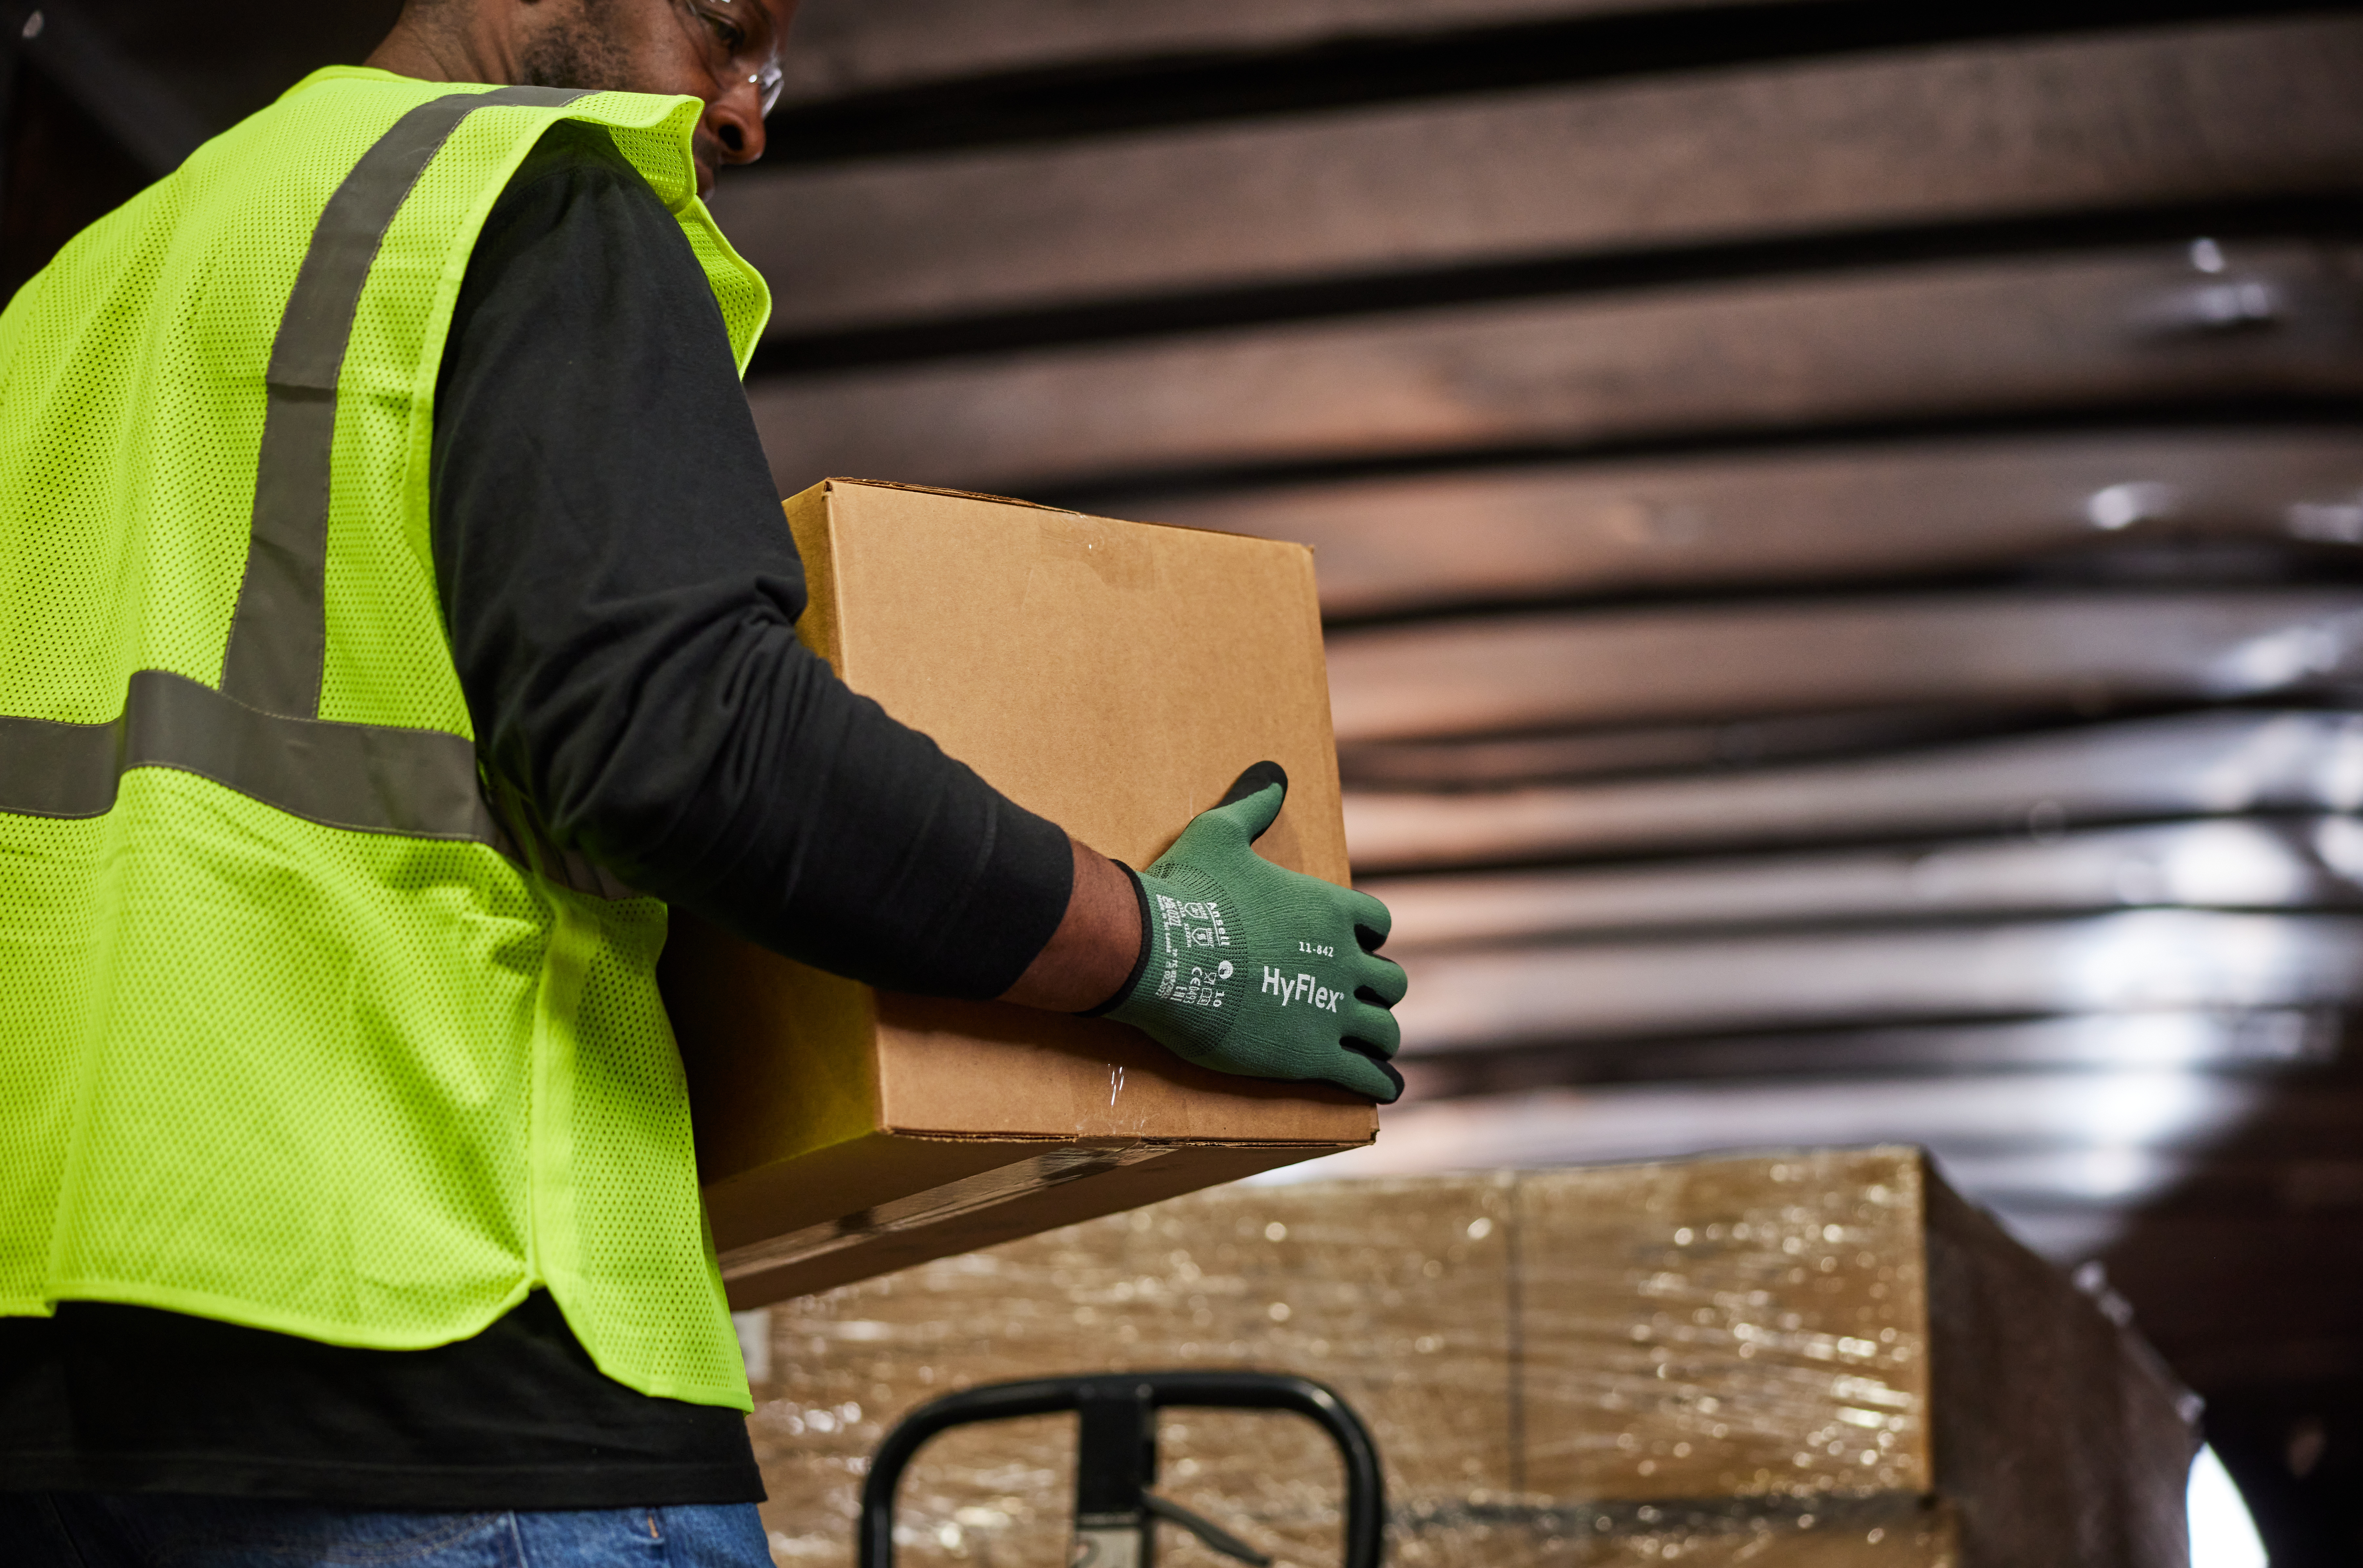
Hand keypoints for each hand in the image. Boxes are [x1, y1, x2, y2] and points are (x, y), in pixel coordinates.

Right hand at [1097, 762, 1407, 1102]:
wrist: (1160, 955)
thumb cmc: (1187, 893)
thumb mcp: (1220, 834)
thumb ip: (1253, 805)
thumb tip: (1272, 772)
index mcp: (1329, 909)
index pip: (1377, 926)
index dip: (1368, 939)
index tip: (1358, 949)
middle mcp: (1343, 960)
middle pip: (1389, 982)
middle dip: (1378, 992)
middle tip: (1363, 1004)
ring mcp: (1332, 1011)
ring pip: (1385, 1030)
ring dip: (1381, 1039)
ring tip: (1378, 1051)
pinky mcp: (1313, 1056)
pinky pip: (1366, 1075)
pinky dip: (1380, 1083)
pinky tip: (1387, 1089)